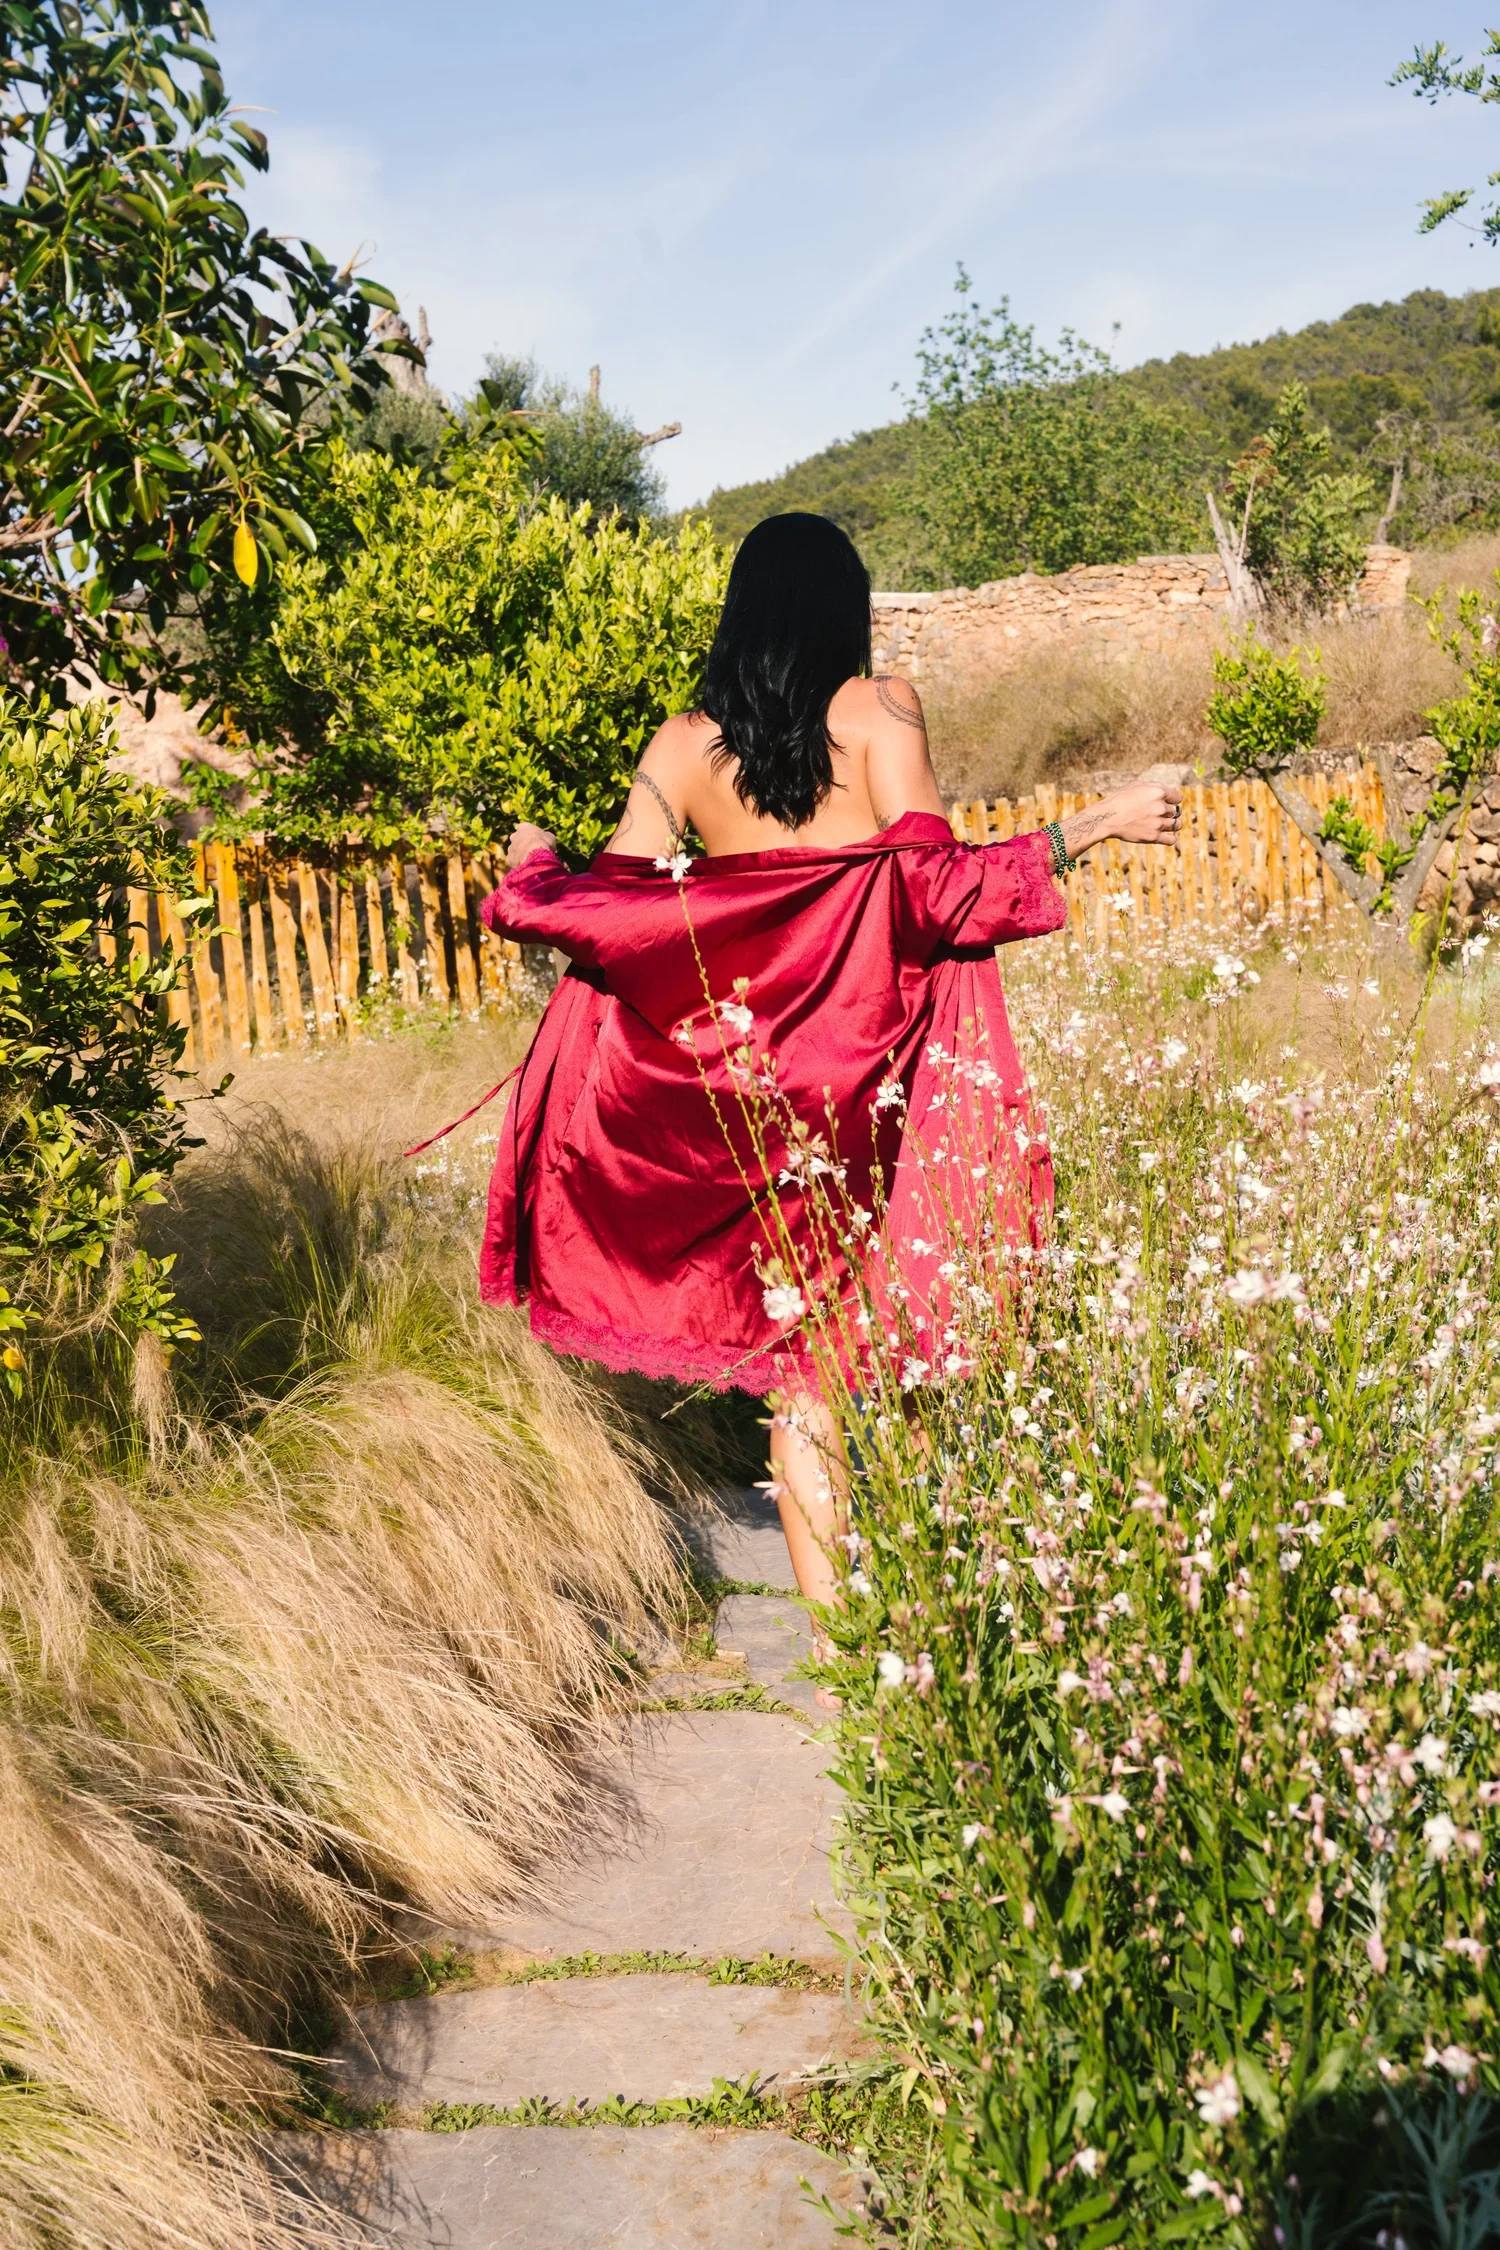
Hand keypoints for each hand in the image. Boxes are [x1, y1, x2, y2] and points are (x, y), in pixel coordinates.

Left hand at [506, 821, 555, 870]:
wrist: (536, 856)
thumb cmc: (544, 844)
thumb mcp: (550, 837)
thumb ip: (545, 836)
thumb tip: (547, 838)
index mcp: (524, 827)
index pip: (524, 828)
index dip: (530, 834)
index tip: (536, 839)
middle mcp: (514, 836)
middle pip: (517, 839)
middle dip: (523, 844)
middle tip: (532, 850)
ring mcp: (510, 848)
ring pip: (514, 851)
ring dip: (520, 854)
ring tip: (530, 861)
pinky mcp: (509, 859)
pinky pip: (513, 861)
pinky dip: (518, 863)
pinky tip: (526, 867)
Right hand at [1060, 783, 1182, 859]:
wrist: (1107, 818)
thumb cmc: (1119, 800)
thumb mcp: (1137, 786)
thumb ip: (1154, 787)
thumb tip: (1166, 792)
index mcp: (1159, 792)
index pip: (1178, 797)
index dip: (1172, 800)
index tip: (1165, 803)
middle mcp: (1161, 807)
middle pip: (1176, 811)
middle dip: (1168, 812)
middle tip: (1157, 814)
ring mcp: (1158, 823)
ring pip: (1177, 825)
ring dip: (1171, 824)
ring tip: (1162, 824)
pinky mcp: (1154, 837)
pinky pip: (1171, 839)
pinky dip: (1170, 838)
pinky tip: (1163, 835)